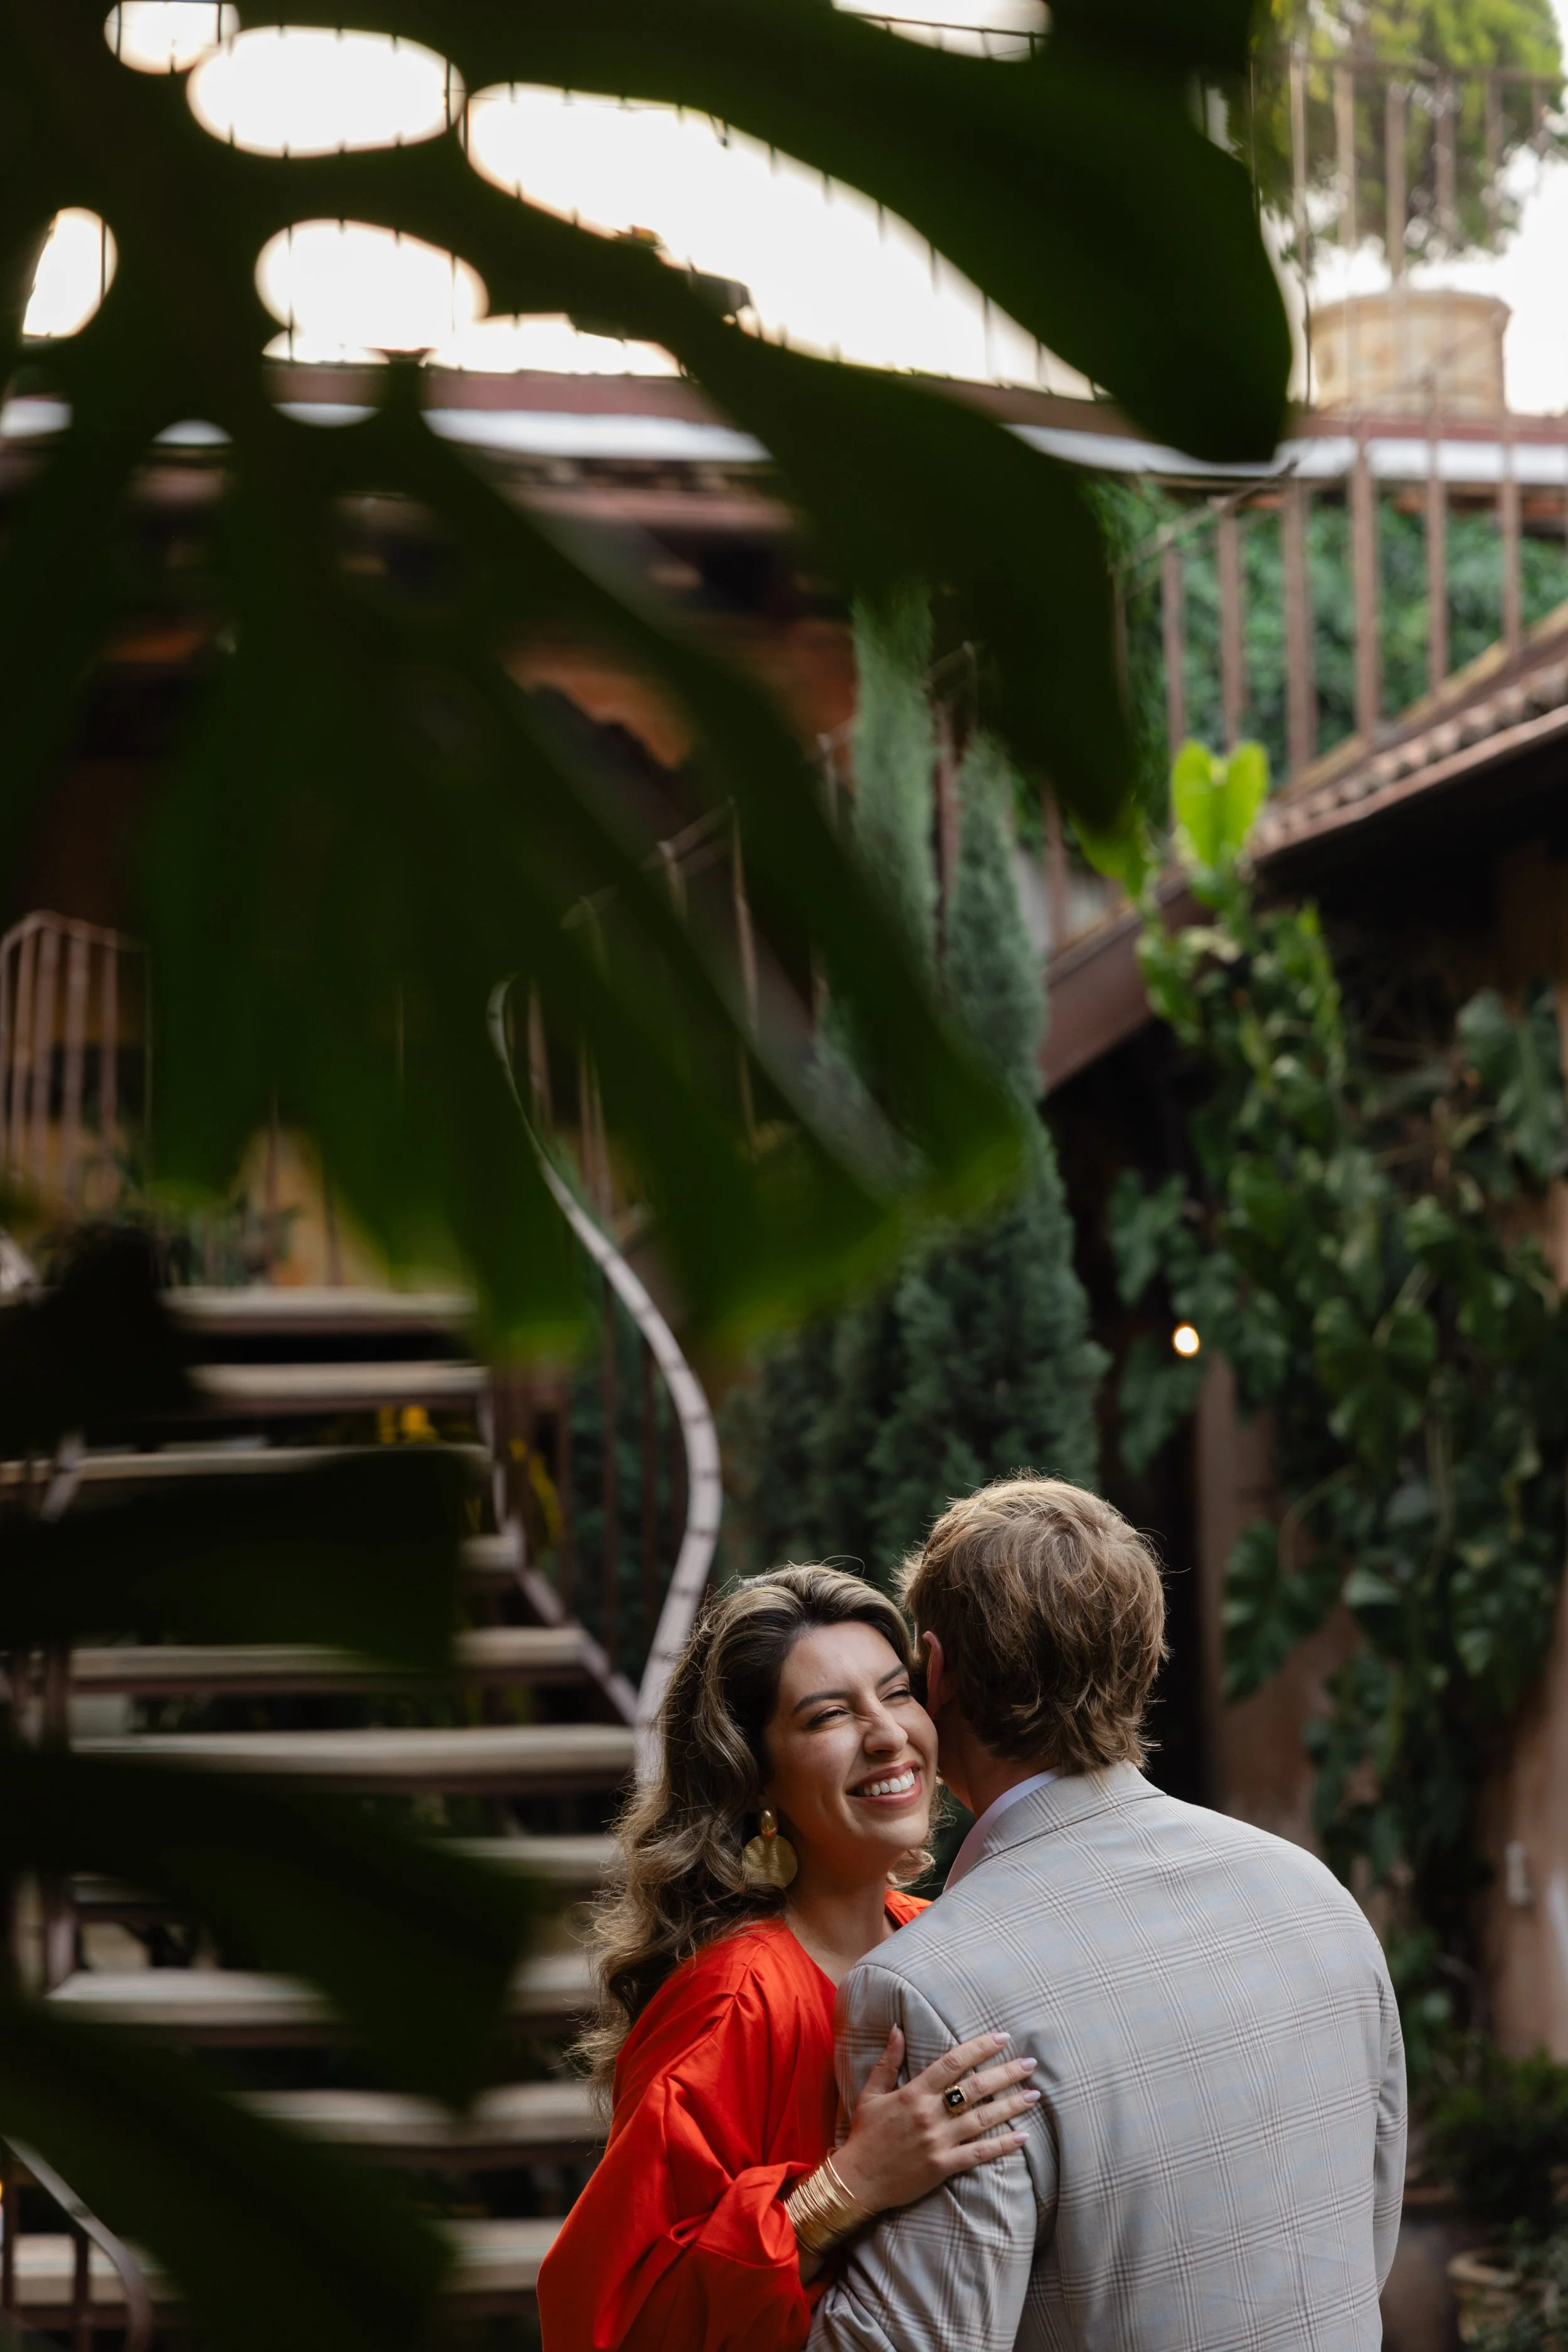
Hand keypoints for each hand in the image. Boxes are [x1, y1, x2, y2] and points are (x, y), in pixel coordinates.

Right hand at [832, 2028, 1037, 2213]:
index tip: (1001, 2037)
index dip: (979, 2048)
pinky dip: (1002, 2145)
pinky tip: (1022, 2137)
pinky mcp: (943, 2166)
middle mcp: (929, 2114)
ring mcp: (938, 2141)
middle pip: (975, 2088)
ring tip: (1034, 2095)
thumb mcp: (871, 2093)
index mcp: (913, 2092)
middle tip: (1030, 2064)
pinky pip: (979, 2153)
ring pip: (983, 2119)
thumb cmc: (865, 2135)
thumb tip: (897, 2028)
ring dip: (1011, 2106)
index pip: (953, 2063)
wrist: (857, 2181)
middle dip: (1006, 2073)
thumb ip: (888, 2061)